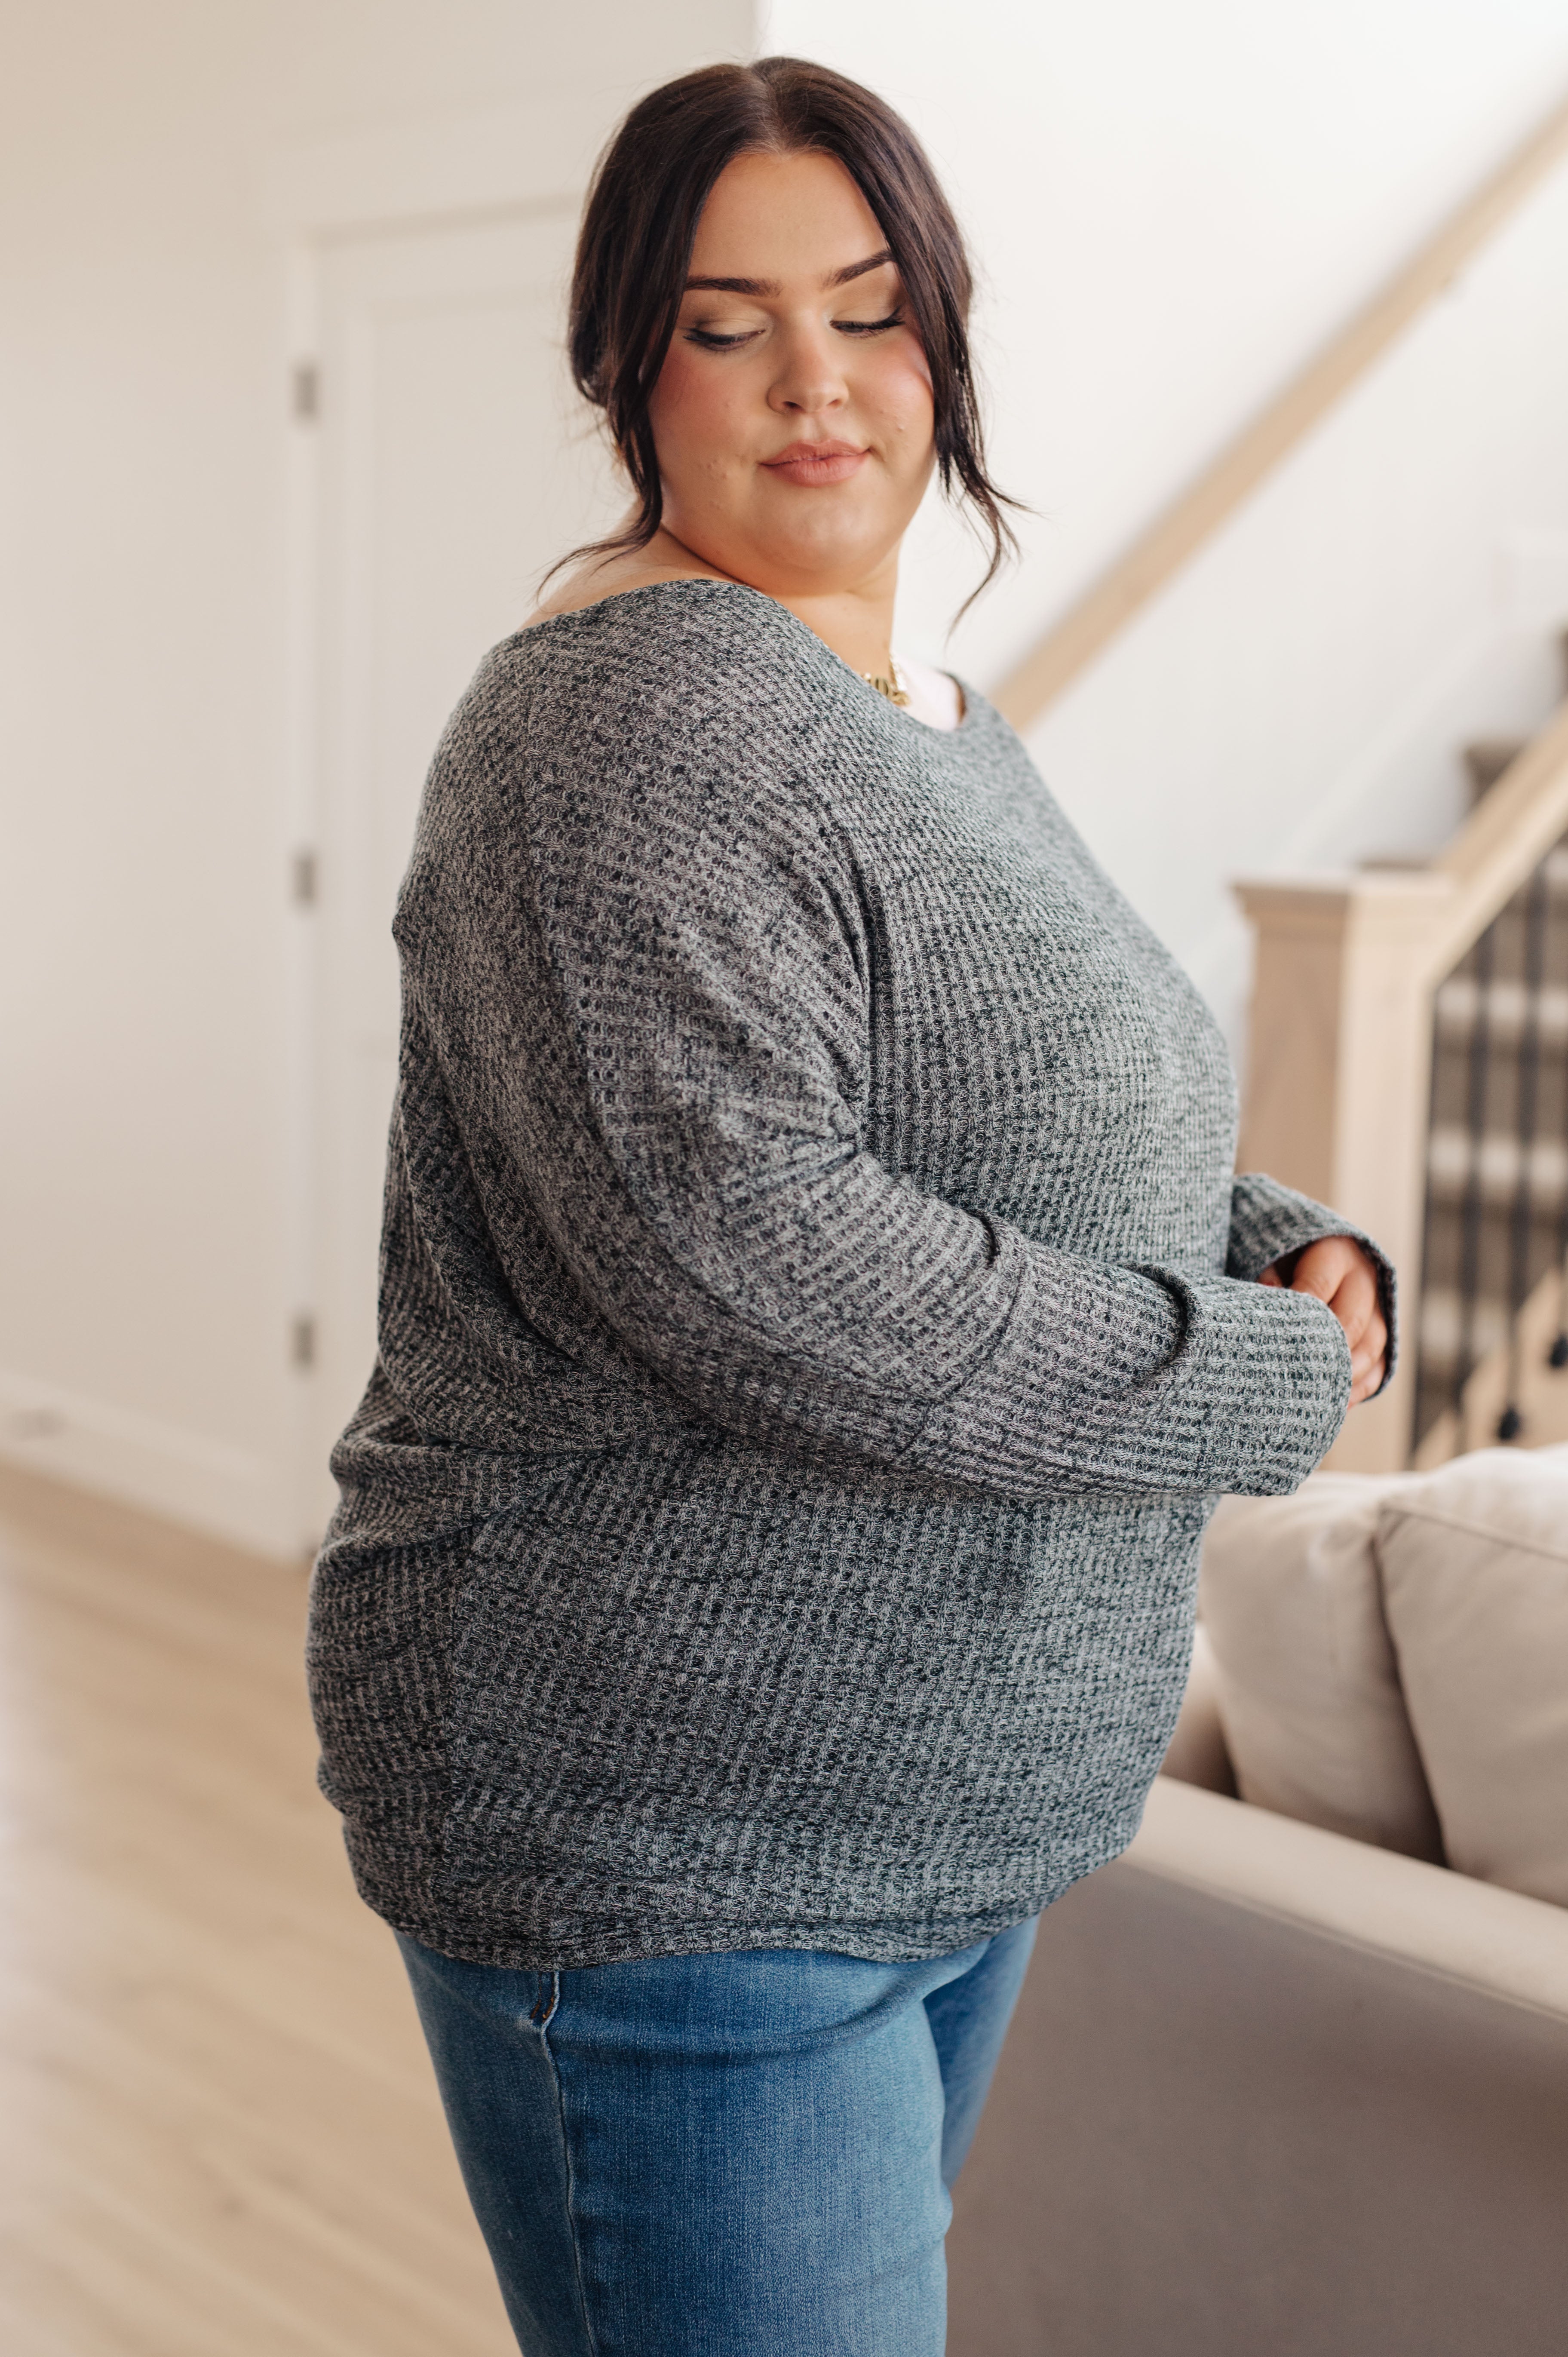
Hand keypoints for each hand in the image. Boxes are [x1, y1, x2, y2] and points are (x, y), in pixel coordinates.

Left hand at [1259, 1236, 1388, 1406]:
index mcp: (1336, 1252)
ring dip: (1346, 1375)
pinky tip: (1341, 1404)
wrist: (1316, 1253)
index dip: (1301, 1313)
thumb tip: (1269, 1295)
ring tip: (1322, 1399)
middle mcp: (1365, 1279)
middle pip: (1350, 1323)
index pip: (1318, 1286)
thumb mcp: (1276, 1257)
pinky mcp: (1384, 1333)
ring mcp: (1379, 1308)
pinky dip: (1362, 1387)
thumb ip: (1271, 1276)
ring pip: (1370, 1346)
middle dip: (1326, 1354)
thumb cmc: (1287, 1258)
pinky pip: (1381, 1364)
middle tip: (1299, 1378)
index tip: (1281, 1336)